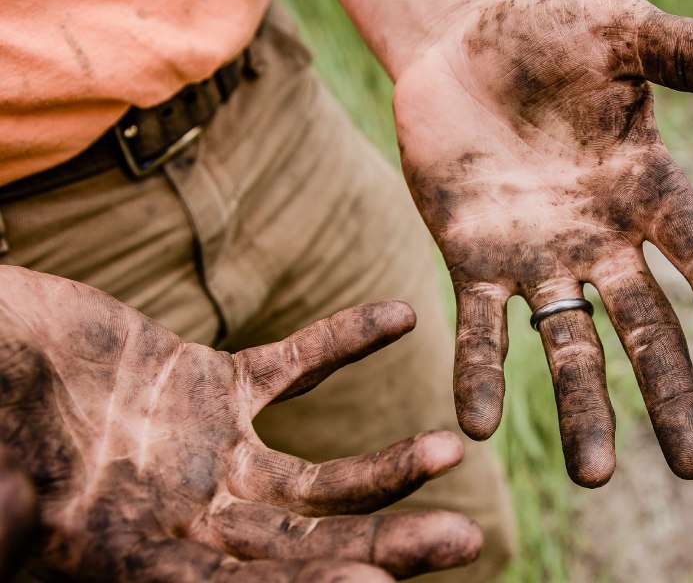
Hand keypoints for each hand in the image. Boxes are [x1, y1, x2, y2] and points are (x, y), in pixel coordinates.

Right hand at [0, 266, 480, 580]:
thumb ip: (8, 513)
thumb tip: (14, 536)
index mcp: (136, 557)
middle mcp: (188, 517)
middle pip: (306, 545)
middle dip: (384, 546)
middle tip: (466, 543)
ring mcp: (210, 452)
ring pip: (318, 476)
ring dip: (387, 465)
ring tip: (450, 450)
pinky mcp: (215, 385)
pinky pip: (294, 366)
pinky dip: (343, 341)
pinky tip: (398, 316)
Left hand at [393, 0, 692, 486]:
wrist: (457, 42)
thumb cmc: (547, 31)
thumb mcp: (622, 34)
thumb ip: (690, 53)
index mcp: (648, 189)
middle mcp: (601, 238)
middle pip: (647, 328)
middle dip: (670, 395)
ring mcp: (538, 256)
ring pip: (567, 344)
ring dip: (581, 408)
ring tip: (593, 477)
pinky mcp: (472, 259)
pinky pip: (478, 326)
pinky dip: (479, 373)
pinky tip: (477, 426)